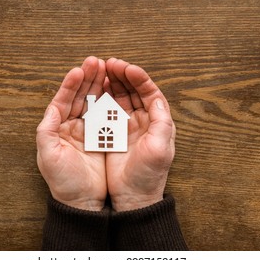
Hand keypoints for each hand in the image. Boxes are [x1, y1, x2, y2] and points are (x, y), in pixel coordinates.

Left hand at [36, 57, 106, 210]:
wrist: (83, 201)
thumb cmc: (63, 181)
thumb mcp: (48, 157)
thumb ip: (46, 131)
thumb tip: (51, 107)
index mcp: (57, 128)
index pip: (63, 101)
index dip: (70, 85)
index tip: (79, 70)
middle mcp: (72, 126)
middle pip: (79, 97)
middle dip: (87, 79)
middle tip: (96, 62)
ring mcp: (88, 131)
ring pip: (93, 102)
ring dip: (98, 85)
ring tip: (106, 69)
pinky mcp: (103, 137)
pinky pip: (106, 115)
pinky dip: (110, 101)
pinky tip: (114, 89)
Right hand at [104, 58, 175, 210]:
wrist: (132, 196)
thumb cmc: (148, 175)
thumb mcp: (160, 149)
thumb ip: (162, 123)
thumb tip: (158, 98)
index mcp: (157, 121)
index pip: (150, 92)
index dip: (139, 78)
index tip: (127, 68)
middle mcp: (143, 120)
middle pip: (134, 90)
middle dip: (123, 75)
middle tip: (110, 63)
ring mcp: (127, 125)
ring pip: (120, 97)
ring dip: (113, 82)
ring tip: (102, 70)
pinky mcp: (112, 132)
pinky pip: (107, 110)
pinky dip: (103, 97)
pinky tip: (97, 89)